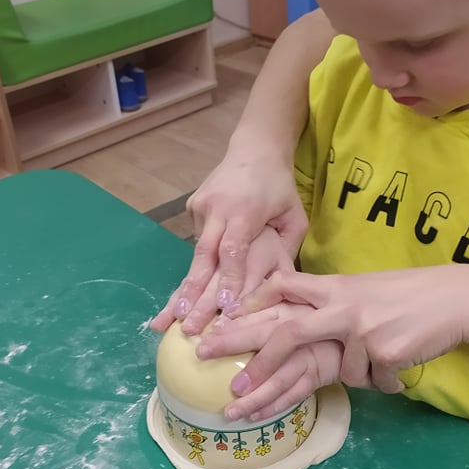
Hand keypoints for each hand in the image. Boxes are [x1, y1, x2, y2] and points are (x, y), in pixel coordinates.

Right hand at [151, 153, 306, 332]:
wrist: (255, 150)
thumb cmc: (280, 188)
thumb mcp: (294, 216)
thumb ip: (287, 248)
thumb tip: (277, 285)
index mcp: (244, 211)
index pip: (233, 250)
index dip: (228, 278)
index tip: (224, 305)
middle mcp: (218, 209)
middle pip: (203, 254)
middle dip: (193, 289)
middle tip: (183, 319)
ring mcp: (201, 207)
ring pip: (196, 251)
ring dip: (187, 284)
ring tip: (173, 315)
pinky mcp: (192, 206)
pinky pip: (197, 240)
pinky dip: (197, 264)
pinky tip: (186, 291)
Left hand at [197, 302, 342, 421]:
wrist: (356, 330)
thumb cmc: (317, 315)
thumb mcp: (293, 301)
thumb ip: (264, 304)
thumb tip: (226, 315)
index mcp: (288, 310)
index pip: (256, 317)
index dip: (230, 328)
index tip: (203, 341)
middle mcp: (298, 331)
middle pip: (264, 339)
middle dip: (233, 346)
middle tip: (204, 357)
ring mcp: (309, 356)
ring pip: (279, 377)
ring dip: (255, 395)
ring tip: (230, 410)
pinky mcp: (318, 376)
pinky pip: (295, 394)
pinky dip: (275, 406)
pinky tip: (255, 416)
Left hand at [198, 265, 468, 417]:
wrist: (455, 299)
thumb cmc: (410, 295)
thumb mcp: (365, 289)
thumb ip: (333, 303)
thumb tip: (302, 323)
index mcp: (335, 286)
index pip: (283, 286)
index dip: (253, 302)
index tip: (224, 319)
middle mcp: (342, 305)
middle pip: (286, 333)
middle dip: (255, 362)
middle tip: (232, 387)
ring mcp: (362, 329)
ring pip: (339, 371)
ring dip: (355, 375)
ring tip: (377, 360)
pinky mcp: (383, 352)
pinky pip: (372, 380)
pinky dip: (386, 380)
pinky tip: (401, 368)